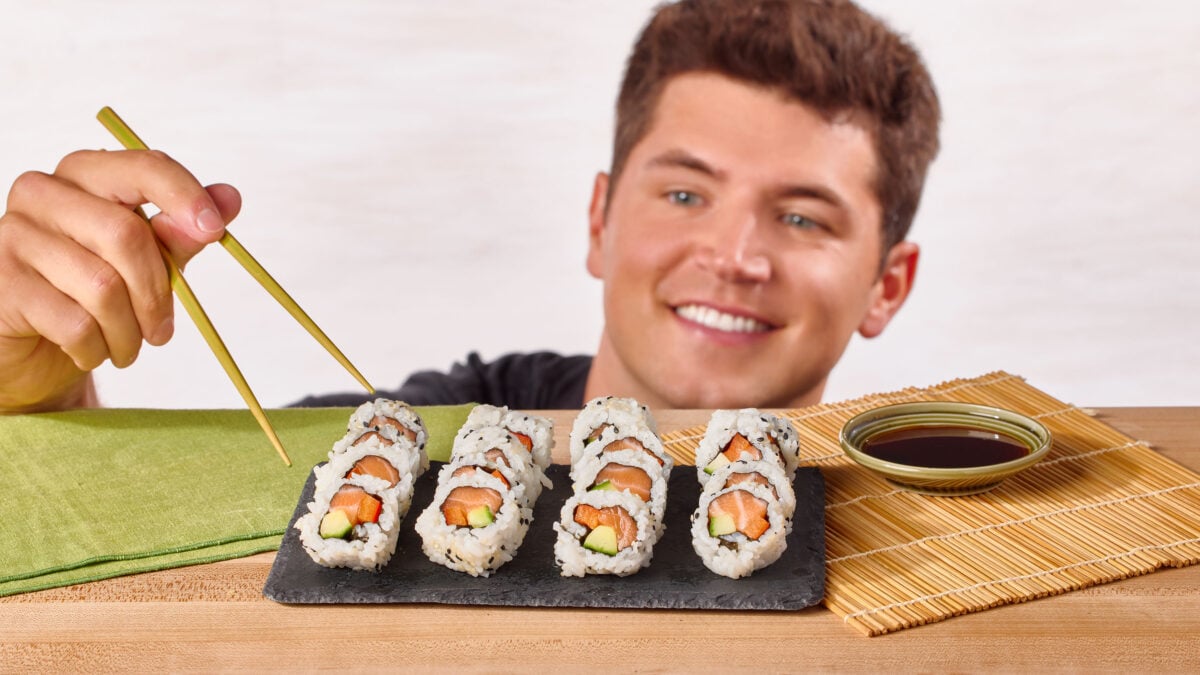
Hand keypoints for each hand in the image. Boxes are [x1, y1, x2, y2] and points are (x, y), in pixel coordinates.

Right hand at [0, 149, 240, 411]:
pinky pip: (75, 323)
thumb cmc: (91, 293)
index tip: (214, 230)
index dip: (184, 196)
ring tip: (127, 346)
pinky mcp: (2, 284)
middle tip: (163, 331)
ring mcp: (14, 236)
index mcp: (84, 175)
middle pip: (126, 235)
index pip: (142, 167)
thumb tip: (228, 198)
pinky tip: (92, 351)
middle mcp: (42, 194)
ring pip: (102, 287)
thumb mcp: (147, 261)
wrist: (30, 348)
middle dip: (156, 294)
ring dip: (128, 332)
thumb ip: (182, 232)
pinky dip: (97, 348)